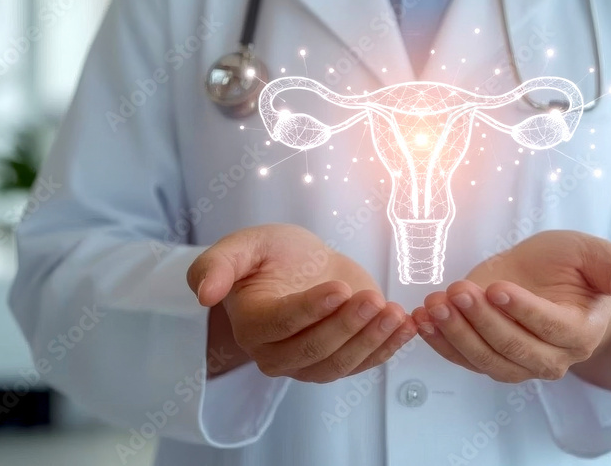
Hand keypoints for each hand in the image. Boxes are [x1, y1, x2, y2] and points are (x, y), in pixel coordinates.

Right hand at [187, 224, 415, 382]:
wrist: (304, 264)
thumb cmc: (271, 254)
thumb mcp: (244, 245)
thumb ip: (217, 264)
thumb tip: (203, 294)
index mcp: (252, 324)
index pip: (281, 324)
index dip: (311, 310)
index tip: (340, 288)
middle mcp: (275, 353)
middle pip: (313, 349)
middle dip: (347, 327)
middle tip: (374, 300)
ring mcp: (308, 363)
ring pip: (340, 363)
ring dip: (372, 341)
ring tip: (395, 314)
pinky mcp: (339, 360)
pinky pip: (363, 364)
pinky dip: (388, 348)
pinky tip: (407, 326)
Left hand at [412, 231, 610, 386]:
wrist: (549, 277)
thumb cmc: (573, 266)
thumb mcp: (597, 255)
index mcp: (580, 332)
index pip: (552, 329)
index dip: (524, 311)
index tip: (498, 288)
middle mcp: (551, 356)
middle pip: (514, 350)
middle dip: (482, 323)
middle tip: (458, 291)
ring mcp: (517, 362)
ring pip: (485, 360)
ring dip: (455, 335)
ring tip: (435, 305)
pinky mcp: (487, 357)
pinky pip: (462, 358)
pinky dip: (438, 342)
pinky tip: (422, 319)